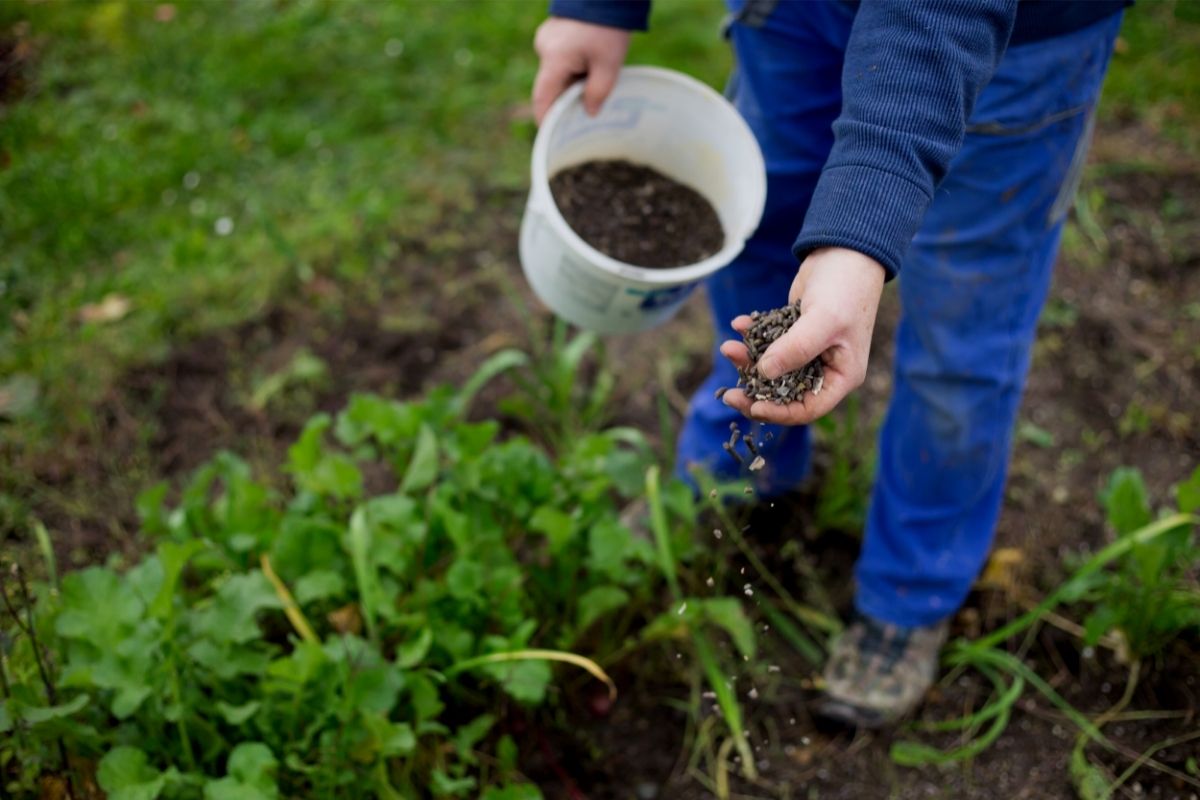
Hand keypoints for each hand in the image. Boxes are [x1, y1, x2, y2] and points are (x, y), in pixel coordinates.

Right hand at [532, 17, 630, 124]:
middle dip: (564, 101)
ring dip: (571, 83)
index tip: (552, 137)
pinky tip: (589, 66)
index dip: (546, 121)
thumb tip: (589, 114)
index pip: (543, 99)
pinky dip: (571, 68)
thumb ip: (598, 92)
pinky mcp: (552, 34)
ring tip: (592, 84)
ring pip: (555, 73)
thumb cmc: (608, 28)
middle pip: (549, 87)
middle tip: (582, 115)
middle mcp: (544, 50)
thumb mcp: (609, 64)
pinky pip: (558, 59)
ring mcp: (546, 40)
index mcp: (555, 59)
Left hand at [720, 247, 885, 424]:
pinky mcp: (793, 332)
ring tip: (728, 346)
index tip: (752, 407)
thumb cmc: (845, 288)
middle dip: (755, 391)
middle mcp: (824, 368)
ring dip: (748, 360)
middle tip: (728, 393)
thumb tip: (764, 374)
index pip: (808, 408)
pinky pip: (768, 342)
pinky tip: (740, 324)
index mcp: (841, 376)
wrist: (845, 251)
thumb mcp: (822, 321)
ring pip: (772, 368)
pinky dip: (753, 336)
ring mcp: (807, 350)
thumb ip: (795, 349)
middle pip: (785, 393)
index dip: (779, 413)